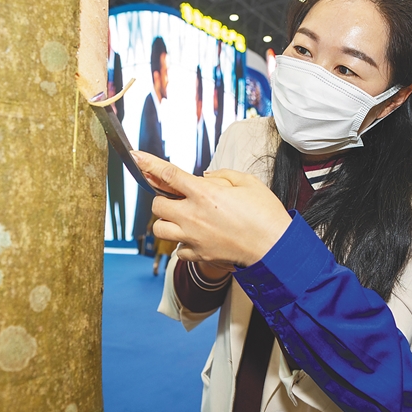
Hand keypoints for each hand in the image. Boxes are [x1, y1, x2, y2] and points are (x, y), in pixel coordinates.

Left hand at [132, 151, 291, 267]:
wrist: (275, 248)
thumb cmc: (266, 214)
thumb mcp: (248, 182)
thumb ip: (222, 175)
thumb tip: (206, 177)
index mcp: (205, 193)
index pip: (168, 174)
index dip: (149, 163)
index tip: (136, 156)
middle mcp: (193, 216)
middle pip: (157, 205)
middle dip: (164, 199)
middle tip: (179, 198)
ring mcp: (194, 238)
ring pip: (159, 229)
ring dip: (167, 221)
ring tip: (183, 219)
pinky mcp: (199, 255)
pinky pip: (178, 250)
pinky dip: (182, 243)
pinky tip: (195, 237)